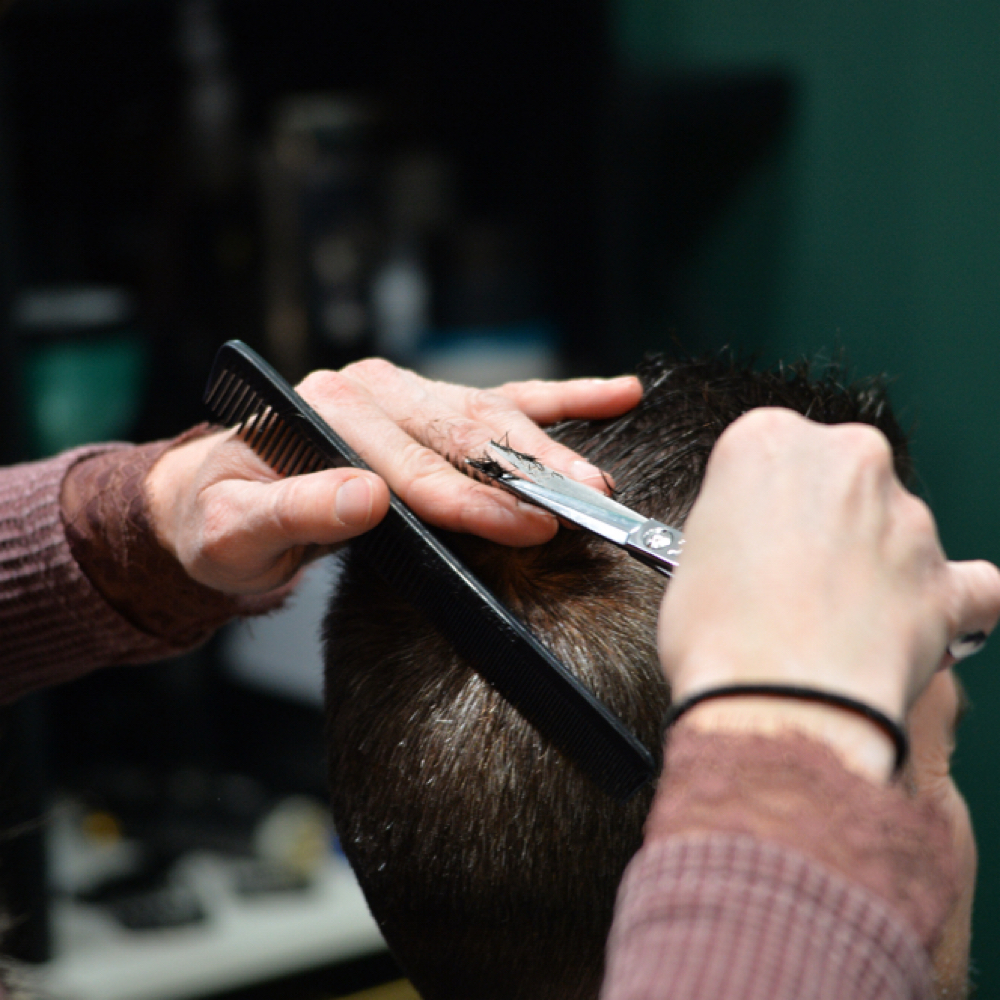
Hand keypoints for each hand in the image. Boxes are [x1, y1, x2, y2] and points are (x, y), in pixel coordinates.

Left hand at [147, 358, 640, 594]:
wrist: (217, 498)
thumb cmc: (222, 519)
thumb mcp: (233, 530)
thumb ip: (294, 511)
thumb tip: (367, 496)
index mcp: (324, 414)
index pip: (417, 466)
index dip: (478, 502)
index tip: (532, 528)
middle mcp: (367, 390)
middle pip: (466, 434)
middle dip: (532, 471)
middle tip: (586, 503)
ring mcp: (401, 392)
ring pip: (492, 415)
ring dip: (551, 445)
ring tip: (598, 479)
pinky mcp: (424, 407)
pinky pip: (501, 398)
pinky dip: (560, 398)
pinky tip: (614, 393)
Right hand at [658, 408, 999, 777]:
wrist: (776, 704)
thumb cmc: (720, 637)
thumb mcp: (693, 553)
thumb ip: (736, 523)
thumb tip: (760, 545)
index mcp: (769, 439)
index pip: (771, 454)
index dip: (761, 504)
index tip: (756, 536)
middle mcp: (846, 459)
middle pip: (842, 480)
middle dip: (825, 523)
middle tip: (793, 578)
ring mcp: (905, 517)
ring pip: (896, 529)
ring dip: (874, 566)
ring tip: (833, 626)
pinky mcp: (946, 578)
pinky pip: (968, 584)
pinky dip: (946, 601)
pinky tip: (915, 626)